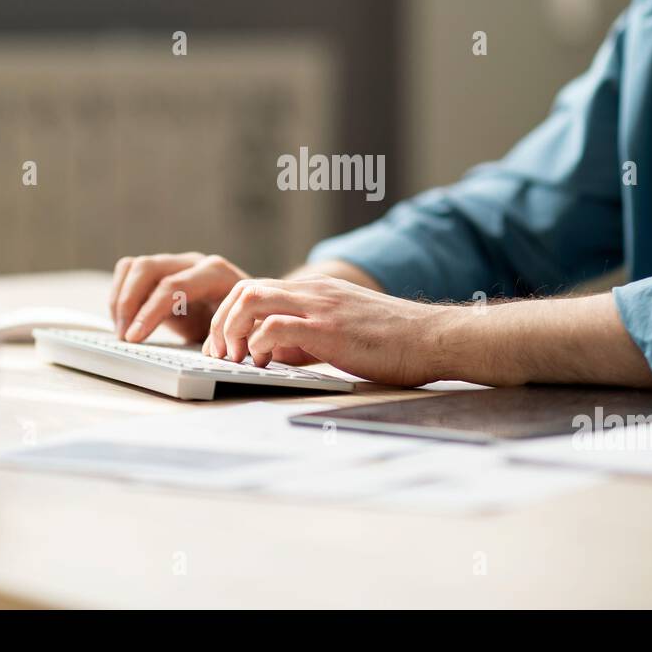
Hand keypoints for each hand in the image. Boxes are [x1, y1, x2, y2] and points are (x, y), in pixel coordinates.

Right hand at [110, 252, 249, 343]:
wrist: (247, 311)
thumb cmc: (243, 325)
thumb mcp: (237, 333)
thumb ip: (222, 338)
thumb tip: (206, 353)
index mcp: (216, 274)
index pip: (173, 286)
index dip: (150, 312)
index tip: (134, 338)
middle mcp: (194, 263)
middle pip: (148, 268)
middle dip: (129, 303)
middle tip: (125, 337)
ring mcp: (176, 264)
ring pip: (133, 267)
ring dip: (120, 299)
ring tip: (122, 332)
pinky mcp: (161, 272)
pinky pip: (128, 272)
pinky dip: (119, 295)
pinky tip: (124, 321)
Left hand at [203, 274, 450, 386]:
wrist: (434, 338)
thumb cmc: (396, 342)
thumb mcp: (344, 332)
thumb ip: (310, 336)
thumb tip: (275, 354)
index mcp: (316, 291)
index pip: (256, 289)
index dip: (229, 316)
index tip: (223, 345)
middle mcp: (314, 292)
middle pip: (245, 289)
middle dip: (220, 322)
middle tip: (217, 354)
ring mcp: (320, 307)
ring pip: (252, 300)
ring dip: (231, 331)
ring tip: (232, 359)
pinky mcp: (328, 329)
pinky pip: (274, 327)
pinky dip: (255, 344)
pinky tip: (259, 363)